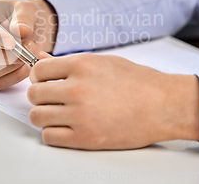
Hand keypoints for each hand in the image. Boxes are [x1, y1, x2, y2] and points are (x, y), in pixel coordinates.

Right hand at [0, 0, 57, 89]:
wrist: (29, 30)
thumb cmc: (21, 16)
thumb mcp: (26, 8)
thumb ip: (24, 17)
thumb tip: (21, 30)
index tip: (12, 42)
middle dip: (6, 56)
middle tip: (27, 49)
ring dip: (13, 65)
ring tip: (29, 52)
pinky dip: (16, 76)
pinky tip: (26, 64)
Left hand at [28, 52, 198, 149]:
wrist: (163, 105)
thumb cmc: (137, 82)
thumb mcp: (102, 62)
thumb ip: (69, 63)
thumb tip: (42, 60)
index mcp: (81, 65)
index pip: (38, 70)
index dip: (39, 77)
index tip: (46, 82)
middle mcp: (77, 89)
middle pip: (34, 94)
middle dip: (41, 96)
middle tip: (53, 99)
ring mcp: (80, 115)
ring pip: (37, 116)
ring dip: (44, 115)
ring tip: (58, 114)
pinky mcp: (85, 138)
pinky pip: (49, 136)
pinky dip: (53, 133)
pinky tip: (65, 127)